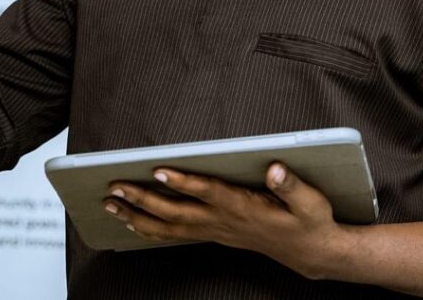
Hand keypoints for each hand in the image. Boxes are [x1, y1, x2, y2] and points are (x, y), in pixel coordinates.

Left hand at [104, 163, 340, 278]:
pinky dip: (149, 230)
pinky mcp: (214, 234)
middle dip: (144, 200)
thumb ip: (291, 184)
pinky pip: (175, 236)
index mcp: (244, 208)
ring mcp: (216, 231)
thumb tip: (274, 169)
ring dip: (137, 216)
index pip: (209, 193)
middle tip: (116, 187)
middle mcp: (224, 222)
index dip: (184, 182)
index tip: (159, 169)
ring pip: (169, 228)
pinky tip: (130, 223)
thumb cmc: (310, 221)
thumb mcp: (311, 201)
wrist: (312, 252)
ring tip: (110, 205)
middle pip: (177, 212)